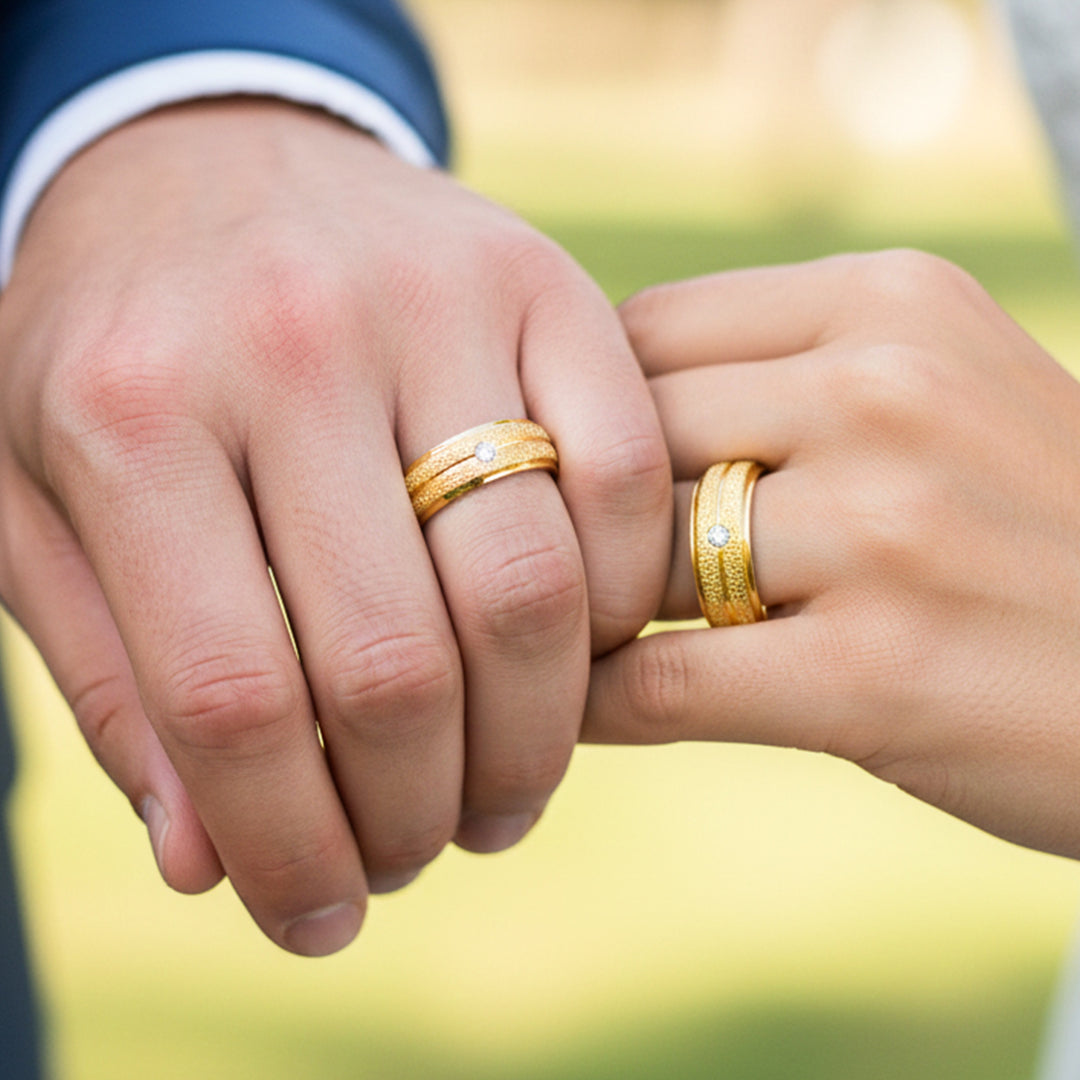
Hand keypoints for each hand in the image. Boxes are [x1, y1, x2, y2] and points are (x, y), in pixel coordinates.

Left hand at [0, 100, 671, 953]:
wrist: (210, 159)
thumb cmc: (118, 347)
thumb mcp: (44, 502)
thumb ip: (118, 680)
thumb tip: (210, 859)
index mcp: (131, 409)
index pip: (232, 696)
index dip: (288, 849)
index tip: (319, 916)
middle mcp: (290, 342)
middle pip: (395, 663)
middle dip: (415, 814)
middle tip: (415, 852)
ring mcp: (436, 303)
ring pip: (525, 588)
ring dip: (527, 744)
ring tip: (496, 794)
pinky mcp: (546, 284)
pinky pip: (619, 482)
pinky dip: (608, 603)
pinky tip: (564, 654)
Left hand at [584, 250, 1079, 858]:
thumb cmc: (1035, 526)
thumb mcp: (942, 389)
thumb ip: (790, 376)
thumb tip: (597, 411)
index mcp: (890, 301)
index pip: (648, 328)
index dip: (581, 407)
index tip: (553, 467)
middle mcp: (885, 391)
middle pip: (628, 436)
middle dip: (569, 509)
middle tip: (522, 561)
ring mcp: (884, 530)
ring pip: (633, 558)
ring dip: (578, 610)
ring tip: (544, 639)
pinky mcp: (876, 673)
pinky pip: (660, 682)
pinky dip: (593, 702)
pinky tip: (570, 712)